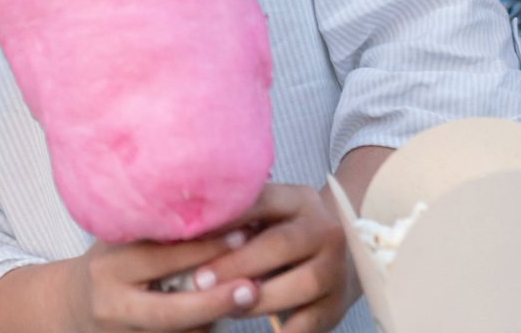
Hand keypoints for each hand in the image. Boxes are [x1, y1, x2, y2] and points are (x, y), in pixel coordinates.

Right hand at [56, 232, 246, 331]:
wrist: (72, 307)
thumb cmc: (108, 265)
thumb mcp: (122, 241)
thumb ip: (158, 233)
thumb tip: (218, 210)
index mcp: (109, 267)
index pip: (161, 257)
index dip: (204, 247)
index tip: (242, 233)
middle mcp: (113, 306)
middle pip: (170, 311)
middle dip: (214, 301)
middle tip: (252, 287)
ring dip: (216, 318)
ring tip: (247, 294)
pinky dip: (204, 330)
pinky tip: (222, 312)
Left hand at [179, 183, 352, 332]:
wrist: (342, 260)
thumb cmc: (282, 237)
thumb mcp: (266, 218)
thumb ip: (235, 221)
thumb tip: (179, 229)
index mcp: (298, 199)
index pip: (260, 201)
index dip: (225, 219)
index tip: (187, 235)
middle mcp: (323, 229)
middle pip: (280, 244)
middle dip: (236, 264)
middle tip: (197, 281)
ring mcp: (336, 268)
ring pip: (301, 283)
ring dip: (258, 299)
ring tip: (225, 307)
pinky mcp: (338, 304)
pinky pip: (311, 322)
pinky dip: (285, 332)